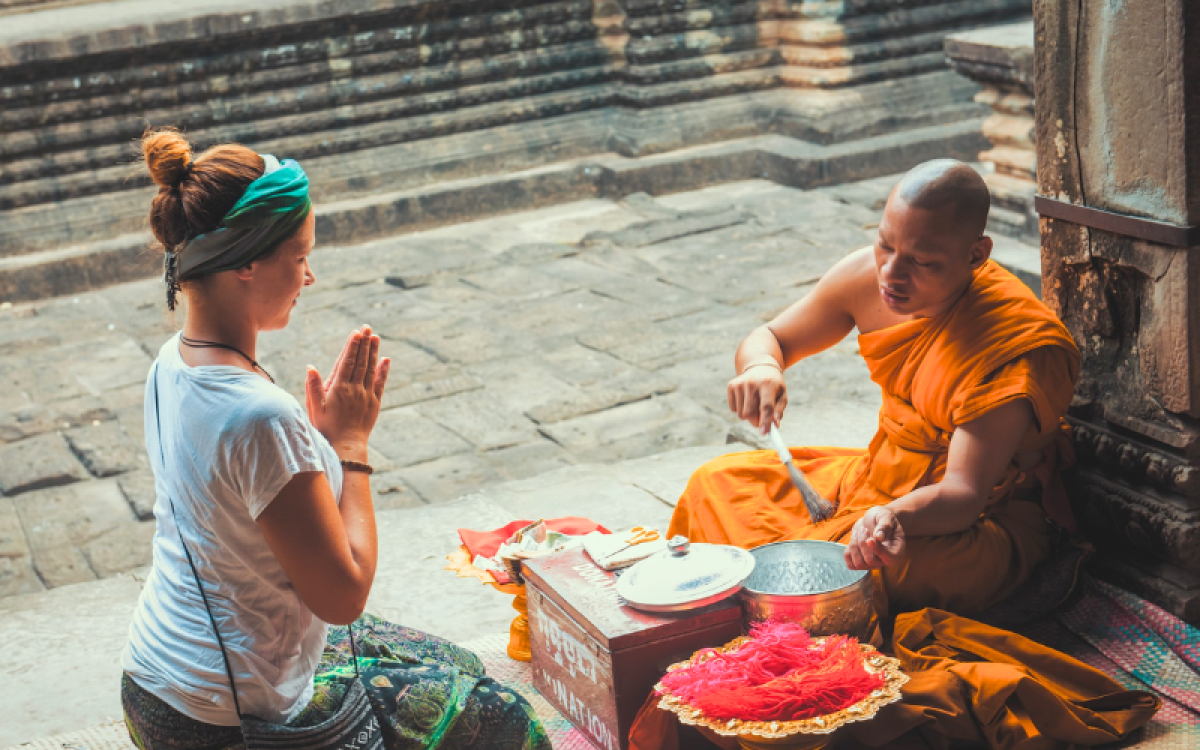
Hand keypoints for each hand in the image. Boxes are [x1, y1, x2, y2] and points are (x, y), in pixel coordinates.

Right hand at [305, 325, 389, 451]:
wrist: (346, 447)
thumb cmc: (326, 428)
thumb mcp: (314, 408)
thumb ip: (313, 387)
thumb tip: (311, 367)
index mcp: (339, 388)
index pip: (347, 362)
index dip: (352, 346)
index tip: (356, 332)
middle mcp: (355, 389)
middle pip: (361, 362)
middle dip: (364, 343)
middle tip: (367, 328)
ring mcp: (366, 395)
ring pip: (371, 369)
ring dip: (373, 352)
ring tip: (375, 337)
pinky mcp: (374, 403)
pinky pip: (380, 383)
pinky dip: (383, 371)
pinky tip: (386, 359)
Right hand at [727, 363, 786, 433]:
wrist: (760, 366)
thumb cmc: (773, 385)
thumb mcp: (782, 395)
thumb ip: (779, 411)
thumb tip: (774, 425)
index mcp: (767, 384)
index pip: (766, 406)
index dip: (765, 421)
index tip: (764, 433)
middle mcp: (752, 382)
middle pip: (750, 413)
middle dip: (756, 421)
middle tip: (762, 420)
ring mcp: (740, 383)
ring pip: (741, 414)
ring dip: (749, 416)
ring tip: (755, 405)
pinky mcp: (731, 386)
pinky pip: (734, 409)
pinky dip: (740, 410)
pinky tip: (746, 400)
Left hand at [845, 506, 904, 569]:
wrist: (874, 521)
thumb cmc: (883, 518)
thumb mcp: (886, 516)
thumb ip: (884, 525)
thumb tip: (879, 537)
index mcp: (896, 550)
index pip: (889, 557)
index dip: (878, 550)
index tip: (869, 539)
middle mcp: (885, 560)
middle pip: (870, 560)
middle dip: (863, 543)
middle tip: (864, 529)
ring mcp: (872, 563)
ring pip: (858, 563)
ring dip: (854, 545)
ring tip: (859, 532)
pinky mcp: (860, 562)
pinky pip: (850, 564)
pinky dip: (848, 551)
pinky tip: (854, 540)